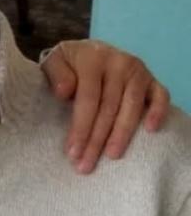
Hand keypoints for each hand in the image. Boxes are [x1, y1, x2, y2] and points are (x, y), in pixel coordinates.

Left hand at [41, 39, 169, 173]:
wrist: (87, 51)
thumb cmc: (68, 65)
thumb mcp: (53, 62)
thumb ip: (56, 74)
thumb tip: (64, 92)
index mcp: (93, 59)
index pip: (88, 98)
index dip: (81, 127)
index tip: (72, 152)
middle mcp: (119, 63)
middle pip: (108, 107)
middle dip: (97, 139)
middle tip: (86, 164)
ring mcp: (138, 71)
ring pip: (132, 106)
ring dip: (122, 134)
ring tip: (112, 156)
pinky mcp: (152, 79)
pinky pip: (161, 96)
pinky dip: (158, 112)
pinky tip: (151, 130)